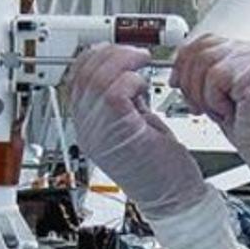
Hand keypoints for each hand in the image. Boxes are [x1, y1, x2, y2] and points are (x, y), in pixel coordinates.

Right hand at [68, 44, 208, 219]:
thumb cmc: (160, 167)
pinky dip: (131, 80)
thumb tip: (126, 72)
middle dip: (111, 53)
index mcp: (88, 126)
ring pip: (97, 79)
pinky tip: (143, 86)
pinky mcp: (120, 133)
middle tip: (135, 54)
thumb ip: (124, 101)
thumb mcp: (135, 124)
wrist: (172, 198)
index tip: (117, 50)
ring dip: (123, 62)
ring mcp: (100, 133)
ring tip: (142, 62)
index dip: (96, 56)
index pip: (76, 78)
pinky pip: (115, 93)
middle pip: (83, 74)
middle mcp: (88, 129)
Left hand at [170, 35, 249, 174]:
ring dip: (203, 94)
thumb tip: (178, 70)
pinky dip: (215, 100)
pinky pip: (216, 77)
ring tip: (220, 111)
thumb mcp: (224, 98)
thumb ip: (207, 77)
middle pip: (202, 49)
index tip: (178, 82)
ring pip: (206, 62)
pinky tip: (232, 112)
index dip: (185, 61)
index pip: (207, 41)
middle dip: (189, 81)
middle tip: (197, 105)